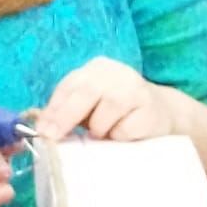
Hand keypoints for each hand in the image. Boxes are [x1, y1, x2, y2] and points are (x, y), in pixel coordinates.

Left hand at [32, 57, 170, 142]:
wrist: (163, 112)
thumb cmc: (118, 111)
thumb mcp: (91, 105)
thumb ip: (68, 111)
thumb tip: (43, 127)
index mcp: (97, 68)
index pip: (69, 86)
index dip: (53, 109)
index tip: (42, 130)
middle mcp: (116, 73)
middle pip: (86, 93)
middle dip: (65, 118)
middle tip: (53, 138)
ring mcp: (135, 89)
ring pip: (104, 114)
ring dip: (98, 129)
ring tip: (104, 133)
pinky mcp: (150, 109)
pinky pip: (124, 129)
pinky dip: (118, 136)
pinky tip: (125, 133)